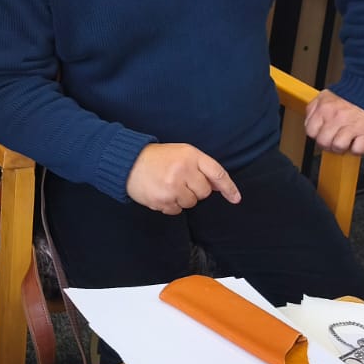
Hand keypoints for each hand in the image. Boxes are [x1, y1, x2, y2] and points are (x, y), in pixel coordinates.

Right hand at [125, 143, 241, 215]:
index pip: (217, 173)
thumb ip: (201, 167)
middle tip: (180, 181)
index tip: (236, 199)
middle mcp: (183, 171)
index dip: (229, 188)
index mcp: (190, 156)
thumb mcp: (181, 153)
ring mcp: (172, 186)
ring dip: (182, 198)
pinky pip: (177, 210)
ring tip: (168, 186)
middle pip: (204, 192)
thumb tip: (218, 187)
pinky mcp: (162, 200)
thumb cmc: (157, 157)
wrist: (127, 162)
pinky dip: (171, 205)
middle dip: (195, 190)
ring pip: (191, 203)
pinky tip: (161, 193)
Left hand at [303, 91, 363, 154]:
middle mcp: (336, 117)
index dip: (316, 135)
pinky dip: (357, 149)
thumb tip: (309, 121)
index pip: (311, 131)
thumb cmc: (352, 93)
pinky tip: (357, 142)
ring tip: (345, 142)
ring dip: (341, 148)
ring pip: (338, 147)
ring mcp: (352, 125)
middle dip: (327, 144)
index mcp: (325, 108)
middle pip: (323, 142)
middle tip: (333, 140)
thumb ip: (313, 108)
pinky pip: (358, 149)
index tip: (322, 134)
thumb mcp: (326, 95)